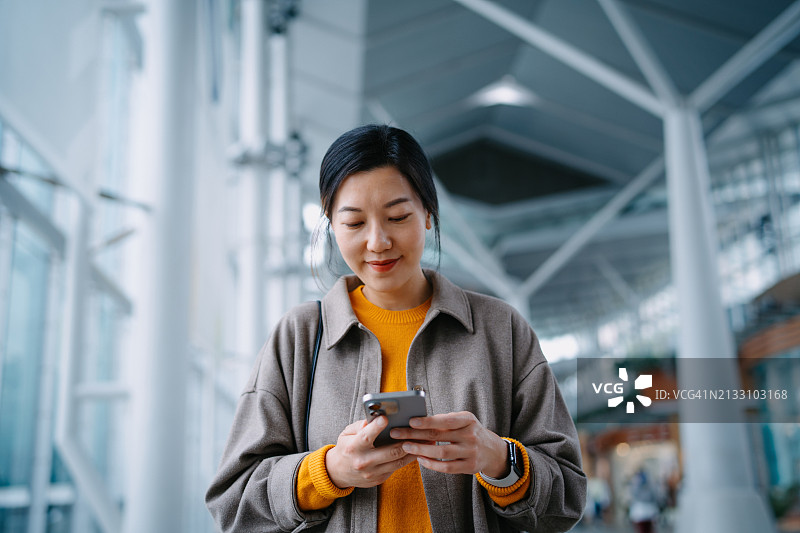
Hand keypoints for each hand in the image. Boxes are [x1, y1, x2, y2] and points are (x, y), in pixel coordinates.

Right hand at [325, 416, 417, 488]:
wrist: (338, 472)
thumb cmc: (345, 448)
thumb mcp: (346, 434)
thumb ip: (359, 426)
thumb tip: (374, 419)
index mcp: (353, 447)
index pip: (366, 436)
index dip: (376, 427)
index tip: (385, 417)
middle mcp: (363, 462)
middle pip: (390, 451)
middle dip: (406, 441)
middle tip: (418, 431)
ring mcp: (372, 473)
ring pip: (398, 461)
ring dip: (413, 451)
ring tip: (426, 441)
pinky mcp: (379, 479)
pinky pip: (396, 468)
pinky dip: (407, 458)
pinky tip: (416, 450)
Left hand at [390, 411, 508, 476]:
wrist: (492, 450)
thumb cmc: (470, 431)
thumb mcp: (463, 420)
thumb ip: (445, 420)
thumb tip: (418, 421)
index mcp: (468, 420)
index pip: (445, 420)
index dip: (427, 421)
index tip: (410, 421)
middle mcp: (470, 436)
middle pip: (439, 436)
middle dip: (415, 435)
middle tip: (397, 433)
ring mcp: (471, 452)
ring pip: (442, 453)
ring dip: (421, 450)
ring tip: (405, 446)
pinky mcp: (469, 467)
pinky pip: (447, 467)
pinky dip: (431, 464)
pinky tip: (419, 459)